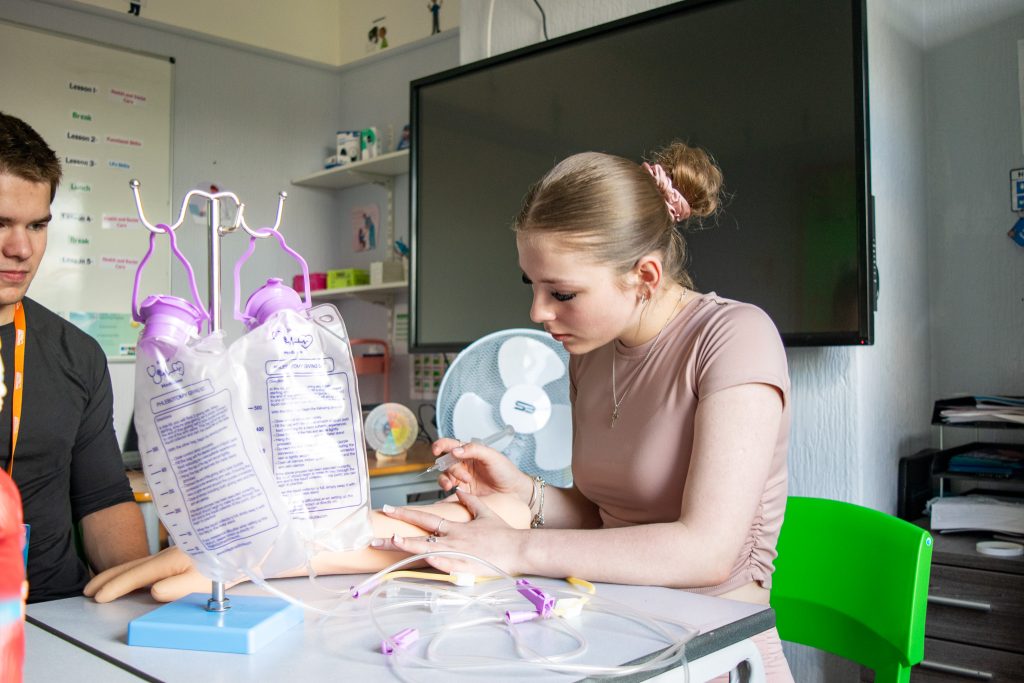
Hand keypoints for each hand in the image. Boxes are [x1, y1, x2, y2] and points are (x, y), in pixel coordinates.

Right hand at [83, 546, 238, 602]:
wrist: (243, 544)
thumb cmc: (225, 561)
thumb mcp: (203, 578)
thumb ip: (178, 586)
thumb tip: (154, 591)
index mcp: (170, 560)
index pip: (136, 576)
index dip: (115, 586)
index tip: (98, 597)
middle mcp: (167, 555)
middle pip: (131, 567)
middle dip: (108, 577)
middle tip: (87, 590)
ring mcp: (172, 555)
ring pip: (138, 564)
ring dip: (118, 574)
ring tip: (101, 584)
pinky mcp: (178, 557)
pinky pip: (147, 565)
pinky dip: (132, 571)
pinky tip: (132, 576)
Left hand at [373, 489, 526, 575]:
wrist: (518, 548)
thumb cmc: (503, 533)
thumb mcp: (486, 513)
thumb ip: (470, 503)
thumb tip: (460, 491)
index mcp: (456, 526)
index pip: (425, 517)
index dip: (405, 513)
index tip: (388, 509)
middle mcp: (453, 538)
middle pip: (419, 536)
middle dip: (395, 536)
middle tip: (374, 536)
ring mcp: (457, 553)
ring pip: (428, 550)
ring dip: (409, 546)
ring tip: (391, 541)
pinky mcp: (465, 567)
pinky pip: (445, 565)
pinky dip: (432, 561)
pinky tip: (419, 560)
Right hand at [432, 437, 531, 503]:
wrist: (514, 491)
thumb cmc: (506, 471)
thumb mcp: (492, 456)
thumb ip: (474, 449)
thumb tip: (456, 450)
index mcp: (469, 452)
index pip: (450, 445)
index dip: (441, 445)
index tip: (436, 450)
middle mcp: (463, 464)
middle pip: (446, 463)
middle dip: (452, 469)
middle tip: (465, 476)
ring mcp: (462, 478)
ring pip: (444, 476)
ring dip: (446, 480)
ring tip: (455, 485)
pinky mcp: (462, 492)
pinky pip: (448, 491)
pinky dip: (445, 492)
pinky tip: (451, 492)